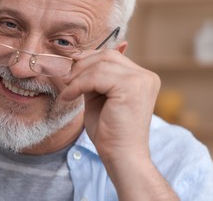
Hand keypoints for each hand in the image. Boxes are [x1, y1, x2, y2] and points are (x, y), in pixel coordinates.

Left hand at [60, 48, 160, 165]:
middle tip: (66, 80)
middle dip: (82, 65)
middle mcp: (145, 76)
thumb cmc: (109, 132)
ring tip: (68, 91)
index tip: (70, 70)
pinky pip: (96, 77)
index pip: (112, 56)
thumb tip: (76, 59)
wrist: (121, 156)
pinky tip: (69, 96)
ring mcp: (140, 80)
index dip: (88, 59)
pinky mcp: (131, 87)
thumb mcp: (99, 97)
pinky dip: (78, 85)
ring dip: (78, 77)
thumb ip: (94, 78)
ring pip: (100, 65)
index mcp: (142, 78)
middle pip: (107, 56)